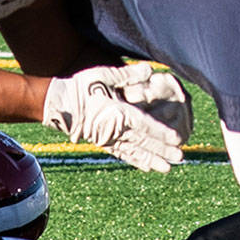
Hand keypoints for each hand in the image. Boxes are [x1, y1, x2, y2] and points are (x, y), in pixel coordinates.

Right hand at [42, 63, 187, 172]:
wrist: (58, 104)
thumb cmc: (81, 87)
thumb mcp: (103, 75)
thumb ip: (128, 74)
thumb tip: (150, 70)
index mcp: (117, 112)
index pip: (144, 125)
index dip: (161, 132)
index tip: (177, 139)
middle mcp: (115, 130)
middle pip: (143, 142)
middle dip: (162, 150)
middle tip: (180, 157)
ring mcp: (109, 139)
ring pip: (135, 152)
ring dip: (153, 160)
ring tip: (168, 169)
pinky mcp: (104, 143)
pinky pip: (123, 155)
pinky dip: (136, 161)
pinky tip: (148, 167)